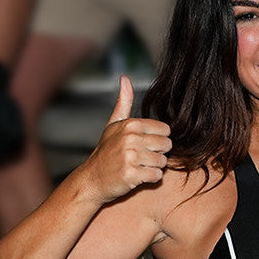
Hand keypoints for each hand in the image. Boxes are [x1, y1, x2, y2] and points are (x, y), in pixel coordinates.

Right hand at [70, 76, 171, 203]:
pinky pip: (156, 176)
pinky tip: (138, 176)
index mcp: (130, 125)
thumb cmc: (105, 152)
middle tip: (142, 158)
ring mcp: (130, 157)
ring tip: (139, 166)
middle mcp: (130, 139)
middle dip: (158, 153)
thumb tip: (125, 78)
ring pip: (162, 161)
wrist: (92, 180)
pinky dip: (150, 178)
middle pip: (167, 145)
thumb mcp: (113, 125)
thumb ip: (123, 102)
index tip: (144, 145)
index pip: (165, 130)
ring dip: (154, 167)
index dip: (158, 139)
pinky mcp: (131, 175)